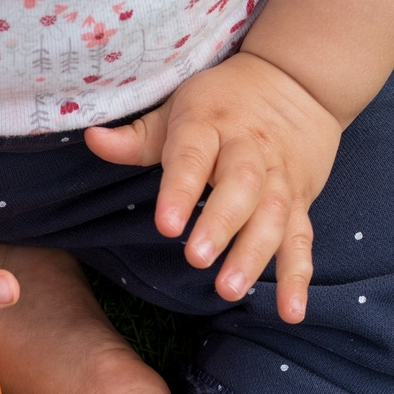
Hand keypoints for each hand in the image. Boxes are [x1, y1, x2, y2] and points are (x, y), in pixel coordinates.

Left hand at [86, 52, 341, 322]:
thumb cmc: (222, 102)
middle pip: (240, 186)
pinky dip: (298, 277)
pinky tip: (292, 312)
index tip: (166, 224)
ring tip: (230, 289)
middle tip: (197, 259)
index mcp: (209, 126)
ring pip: (272, 215)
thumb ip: (137, 136)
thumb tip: (92, 139)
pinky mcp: (300, 202)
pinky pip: (301, 240)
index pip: (191, 156)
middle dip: (221, 224)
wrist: (296, 82)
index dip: (179, 189)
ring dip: (254, 254)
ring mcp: (278, 178)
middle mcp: (248, 151)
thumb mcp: (178, 108)